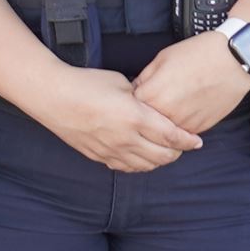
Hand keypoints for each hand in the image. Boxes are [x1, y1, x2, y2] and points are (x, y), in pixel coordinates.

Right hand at [24, 62, 201, 172]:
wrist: (52, 95)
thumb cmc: (85, 83)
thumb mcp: (120, 82)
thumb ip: (140, 96)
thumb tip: (151, 104)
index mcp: (135, 116)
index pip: (171, 135)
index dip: (188, 140)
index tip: (197, 141)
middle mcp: (126, 138)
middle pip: (163, 156)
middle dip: (177, 152)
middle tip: (182, 146)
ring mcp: (111, 150)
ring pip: (145, 166)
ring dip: (159, 161)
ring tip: (163, 152)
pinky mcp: (98, 156)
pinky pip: (125, 167)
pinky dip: (139, 165)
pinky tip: (140, 156)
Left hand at [130, 30, 249, 136]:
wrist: (233, 60)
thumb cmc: (198, 54)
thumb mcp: (162, 59)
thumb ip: (145, 78)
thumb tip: (135, 90)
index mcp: (152, 95)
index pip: (131, 106)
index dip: (133, 99)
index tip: (137, 94)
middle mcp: (166, 114)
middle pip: (147, 122)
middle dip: (147, 113)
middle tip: (156, 99)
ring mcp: (184, 124)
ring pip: (165, 130)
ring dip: (164, 120)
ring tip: (174, 102)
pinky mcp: (200, 128)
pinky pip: (182, 131)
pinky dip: (181, 123)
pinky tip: (186, 108)